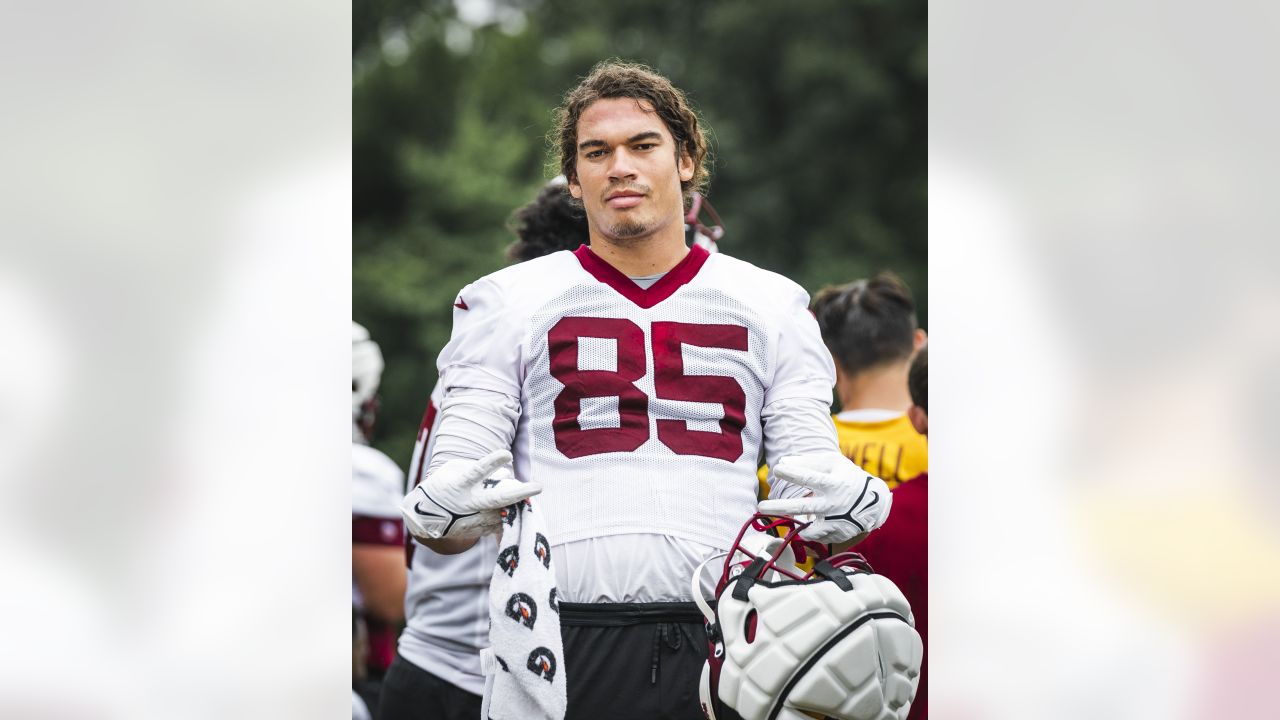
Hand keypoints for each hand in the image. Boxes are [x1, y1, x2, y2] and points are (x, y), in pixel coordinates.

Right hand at [401, 450, 541, 540]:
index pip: (477, 472)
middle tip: (538, 487)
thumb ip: (478, 469)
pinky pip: (499, 523)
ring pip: (502, 512)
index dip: (491, 463)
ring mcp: (474, 519)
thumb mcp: (454, 471)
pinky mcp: (478, 530)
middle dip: (518, 493)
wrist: (424, 518)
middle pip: (496, 498)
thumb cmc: (441, 486)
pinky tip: (518, 507)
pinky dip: (509, 515)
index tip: (507, 454)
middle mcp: (468, 503)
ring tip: (530, 494)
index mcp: (460, 485)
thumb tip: (505, 474)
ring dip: (518, 504)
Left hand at [757, 453, 890, 542]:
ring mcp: (835, 521)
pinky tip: (807, 523)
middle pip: (802, 507)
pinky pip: (814, 535)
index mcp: (833, 483)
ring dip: (793, 523)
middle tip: (760, 505)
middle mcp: (833, 504)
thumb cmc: (848, 477)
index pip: (811, 478)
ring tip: (782, 515)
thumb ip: (808, 461)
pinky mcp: (835, 534)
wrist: (874, 503)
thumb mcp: (833, 463)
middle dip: (779, 507)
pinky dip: (807, 530)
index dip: (794, 473)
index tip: (777, 468)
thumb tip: (782, 463)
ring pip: (807, 528)